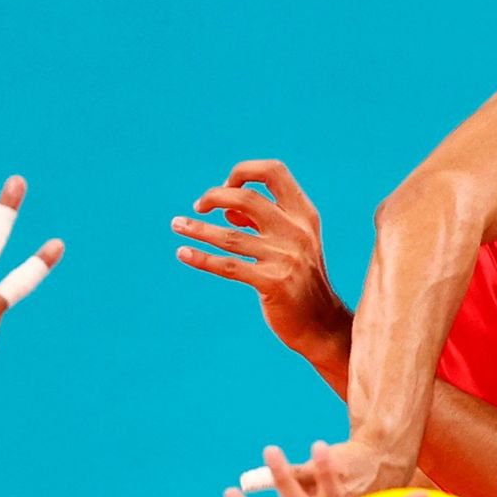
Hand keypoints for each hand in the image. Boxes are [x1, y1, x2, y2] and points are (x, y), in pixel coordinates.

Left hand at [173, 160, 351, 364]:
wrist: (320, 323)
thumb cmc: (300, 279)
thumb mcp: (290, 243)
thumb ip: (262, 222)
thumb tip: (226, 209)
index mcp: (304, 215)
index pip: (273, 172)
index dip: (244, 172)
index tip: (225, 187)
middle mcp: (296, 232)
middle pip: (247, 198)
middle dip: (215, 196)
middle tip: (198, 206)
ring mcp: (285, 258)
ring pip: (230, 235)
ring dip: (198, 228)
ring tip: (176, 224)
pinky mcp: (273, 284)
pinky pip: (229, 267)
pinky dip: (202, 259)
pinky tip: (183, 254)